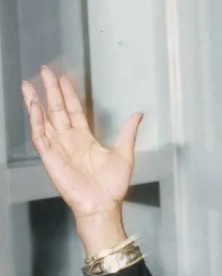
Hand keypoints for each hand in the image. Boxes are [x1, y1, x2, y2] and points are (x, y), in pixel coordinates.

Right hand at [21, 67, 142, 253]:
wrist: (104, 204)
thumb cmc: (113, 185)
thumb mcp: (124, 153)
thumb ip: (128, 132)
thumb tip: (138, 114)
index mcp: (85, 139)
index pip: (74, 110)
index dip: (69, 94)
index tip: (65, 78)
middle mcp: (69, 141)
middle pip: (57, 110)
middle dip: (51, 90)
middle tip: (45, 71)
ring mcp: (59, 149)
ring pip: (44, 120)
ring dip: (36, 102)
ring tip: (29, 85)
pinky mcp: (51, 159)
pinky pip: (41, 137)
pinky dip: (37, 122)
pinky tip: (34, 107)